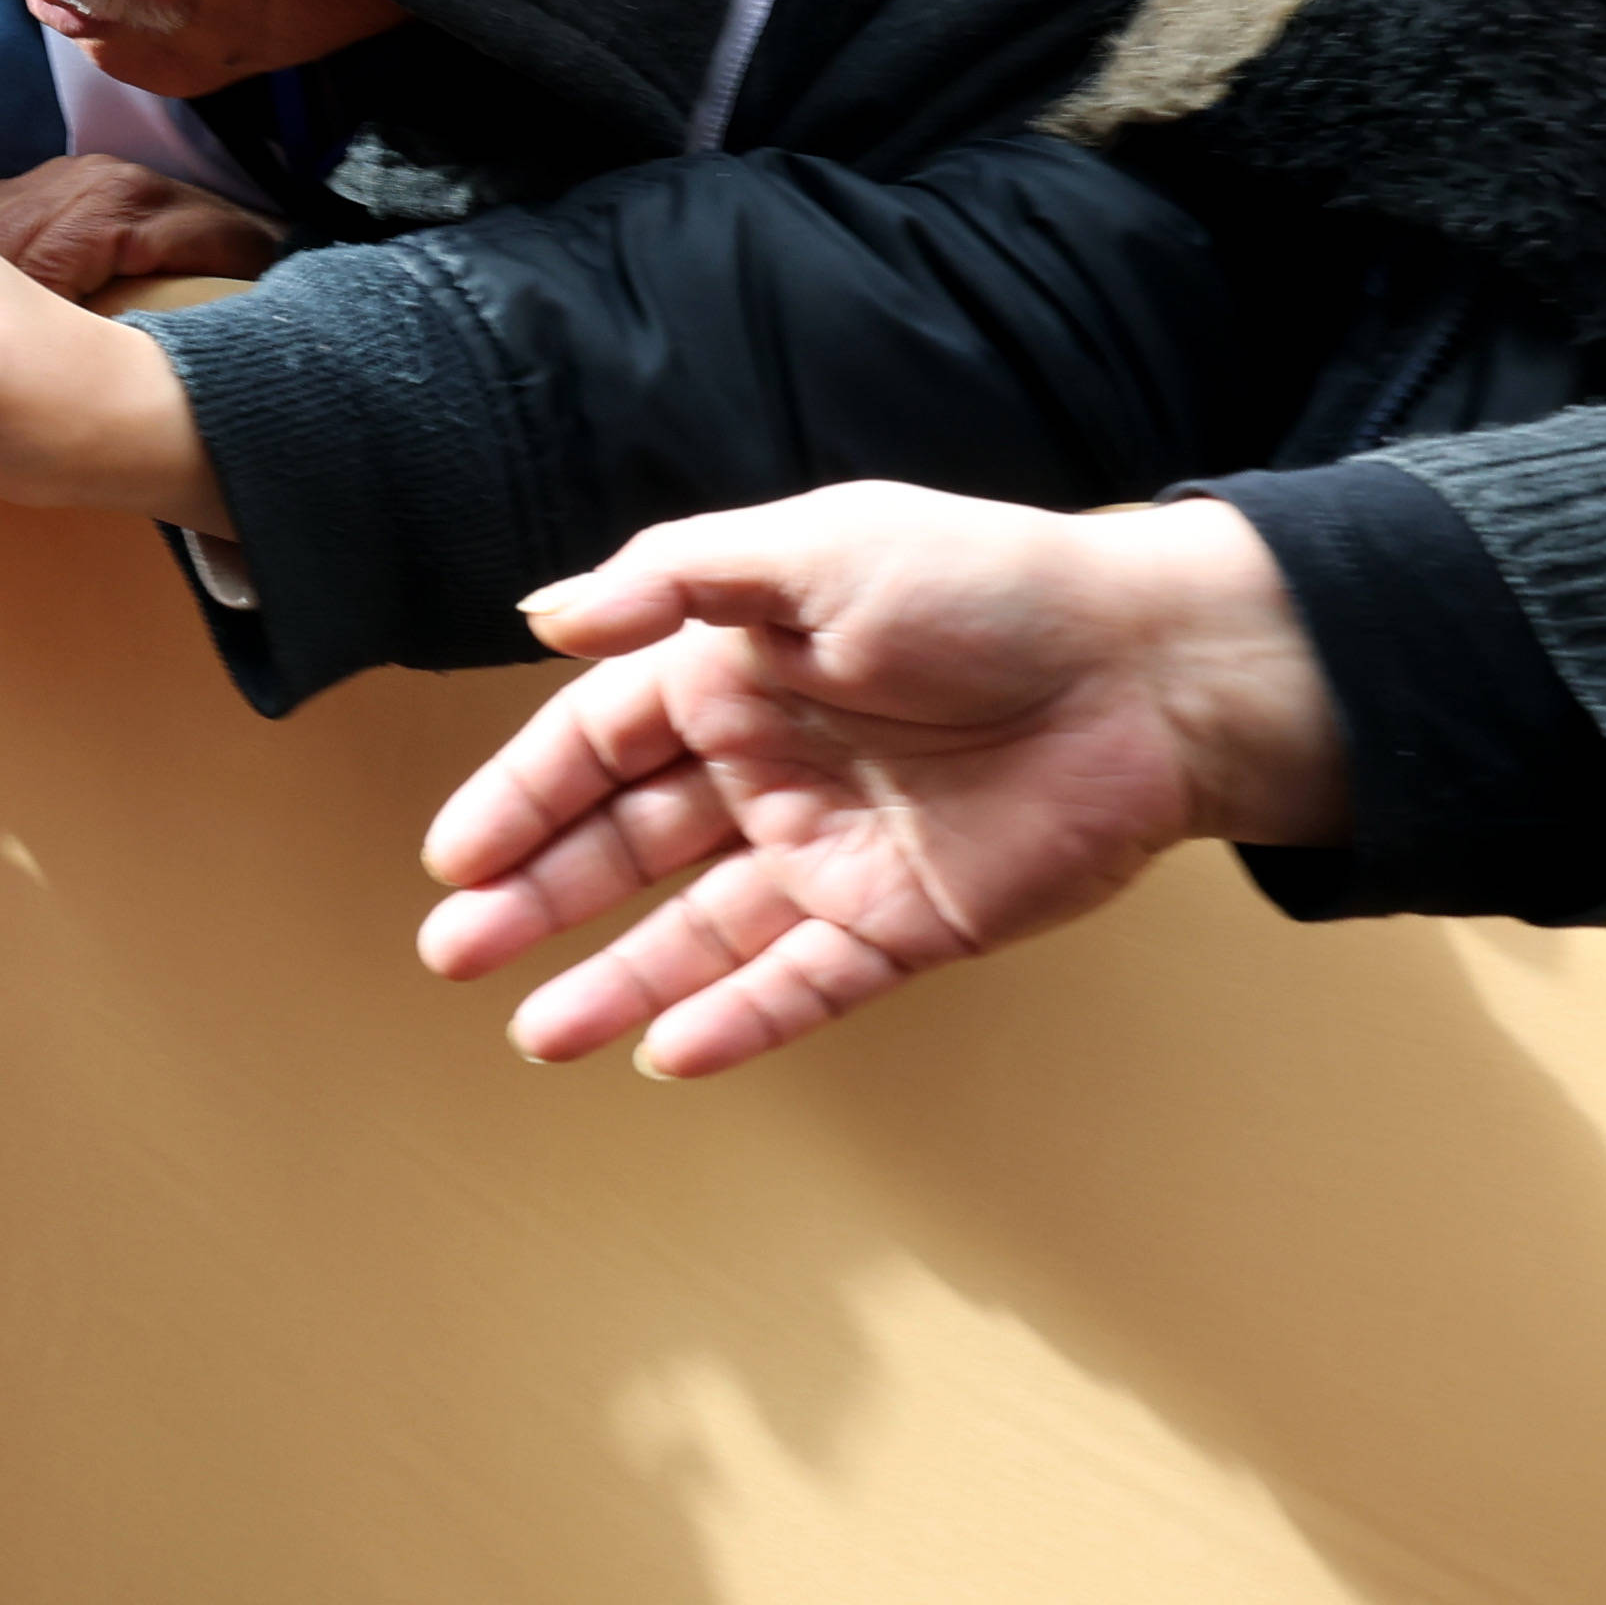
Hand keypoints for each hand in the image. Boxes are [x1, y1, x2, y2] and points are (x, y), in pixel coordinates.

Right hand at [415, 488, 1350, 1076]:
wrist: (1153, 672)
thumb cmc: (986, 585)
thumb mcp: (815, 551)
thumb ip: (674, 581)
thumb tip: (542, 615)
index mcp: (733, 675)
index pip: (594, 745)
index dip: (519, 800)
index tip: (453, 861)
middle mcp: (771, 769)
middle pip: (626, 846)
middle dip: (536, 899)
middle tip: (454, 951)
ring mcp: (836, 853)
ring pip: (699, 932)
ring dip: (617, 981)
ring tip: (539, 1034)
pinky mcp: (909, 924)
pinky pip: (806, 986)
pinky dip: (739, 1021)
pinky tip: (669, 1053)